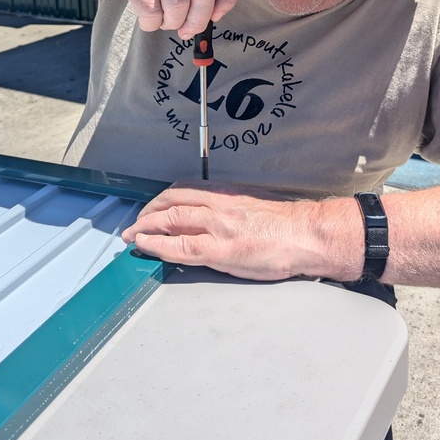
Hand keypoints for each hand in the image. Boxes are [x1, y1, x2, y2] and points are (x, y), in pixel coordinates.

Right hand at [88, 0, 240, 38]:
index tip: (215, 14)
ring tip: (164, 18)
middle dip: (198, 22)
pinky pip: (153, 13)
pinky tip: (148, 17)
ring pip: (179, 8)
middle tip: (188, 29)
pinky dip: (152, 23)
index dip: (226, 1)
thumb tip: (210, 14)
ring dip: (173, 23)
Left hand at [122, 181, 362, 281]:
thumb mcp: (253, 206)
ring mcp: (219, 227)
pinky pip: (181, 246)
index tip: (151, 209)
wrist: (308, 234)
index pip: (184, 190)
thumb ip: (229, 210)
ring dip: (145, 227)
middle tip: (134, 224)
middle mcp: (219, 205)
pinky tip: (145, 247)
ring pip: (171, 220)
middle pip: (172, 202)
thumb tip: (208, 219)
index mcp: (227, 194)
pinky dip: (157, 246)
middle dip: (147, 213)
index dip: (162, 199)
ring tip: (132, 236)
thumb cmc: (286, 225)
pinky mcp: (222, 250)